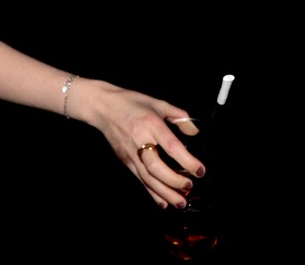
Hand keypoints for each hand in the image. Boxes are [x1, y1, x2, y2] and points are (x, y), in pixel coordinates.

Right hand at [71, 79, 203, 207]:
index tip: (200, 171)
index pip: (171, 146)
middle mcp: (140, 141)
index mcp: (151, 124)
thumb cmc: (133, 103)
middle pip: (157, 167)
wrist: (104, 108)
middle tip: (189, 186)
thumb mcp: (159, 103)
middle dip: (174, 181)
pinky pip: (140, 180)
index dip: (187, 161)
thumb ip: (179, 116)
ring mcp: (131, 154)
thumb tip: (194, 132)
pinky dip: (152, 193)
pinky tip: (164, 202)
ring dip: (165, 193)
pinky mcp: (125, 161)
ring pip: (148, 178)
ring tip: (180, 203)